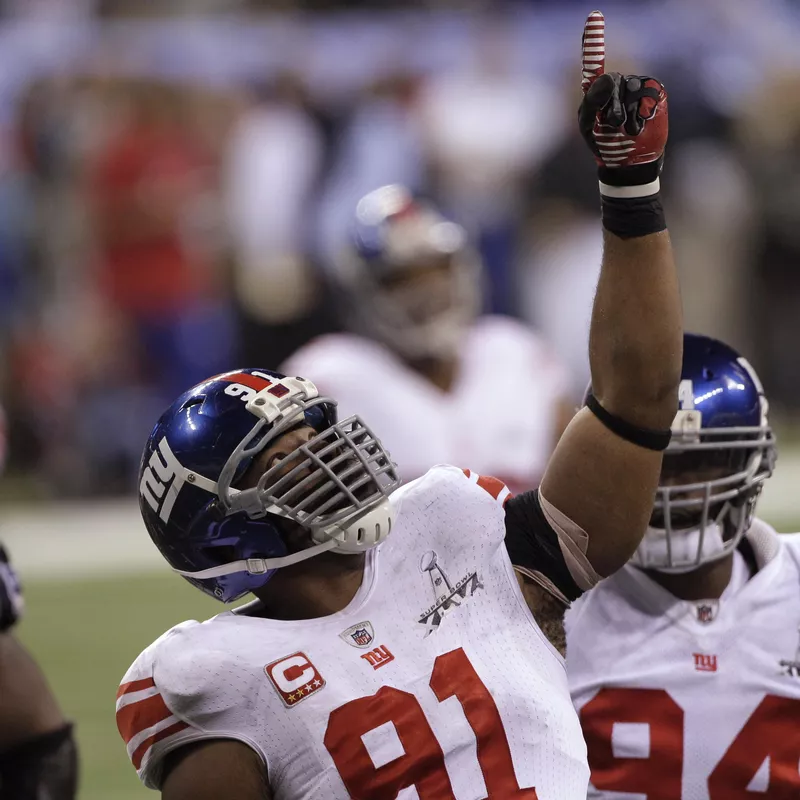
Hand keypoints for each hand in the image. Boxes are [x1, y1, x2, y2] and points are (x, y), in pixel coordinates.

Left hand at [578, 11, 668, 188]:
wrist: (629, 162)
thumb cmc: (604, 143)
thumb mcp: (589, 126)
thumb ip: (592, 102)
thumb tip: (609, 76)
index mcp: (598, 89)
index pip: (594, 62)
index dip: (593, 40)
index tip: (594, 15)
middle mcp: (619, 83)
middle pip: (614, 82)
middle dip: (611, 107)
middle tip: (612, 127)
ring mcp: (639, 87)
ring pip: (632, 91)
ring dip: (627, 116)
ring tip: (625, 130)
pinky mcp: (656, 94)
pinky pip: (648, 98)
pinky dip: (641, 116)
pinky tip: (639, 126)